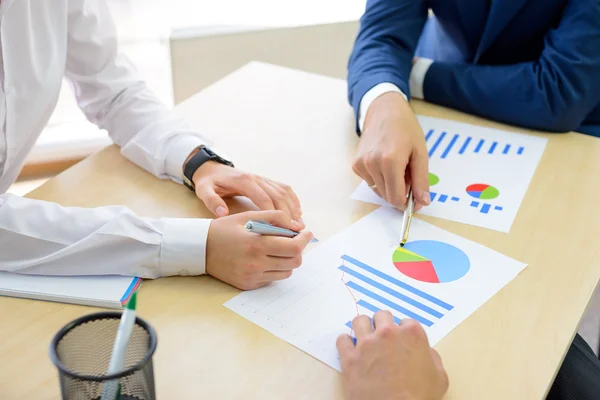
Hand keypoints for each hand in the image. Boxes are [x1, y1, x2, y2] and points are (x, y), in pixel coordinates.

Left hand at [192, 160, 302, 224]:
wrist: (211, 168)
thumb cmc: (209, 182)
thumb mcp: (204, 190)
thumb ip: (212, 201)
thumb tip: (222, 213)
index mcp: (244, 181)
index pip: (263, 198)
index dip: (274, 213)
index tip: (281, 227)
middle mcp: (257, 178)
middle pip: (278, 196)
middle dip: (288, 213)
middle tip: (295, 230)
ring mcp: (263, 179)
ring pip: (283, 192)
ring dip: (293, 208)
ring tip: (299, 225)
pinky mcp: (266, 181)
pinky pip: (284, 188)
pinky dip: (293, 199)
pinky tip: (298, 212)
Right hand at [206, 210, 312, 289]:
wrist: (200, 249)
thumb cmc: (225, 229)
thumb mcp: (248, 216)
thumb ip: (275, 218)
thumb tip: (298, 227)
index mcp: (257, 244)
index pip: (293, 247)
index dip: (304, 240)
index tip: (306, 233)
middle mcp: (255, 263)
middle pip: (294, 262)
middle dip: (298, 250)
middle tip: (294, 240)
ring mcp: (252, 276)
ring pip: (286, 272)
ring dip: (287, 260)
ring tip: (278, 249)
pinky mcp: (249, 285)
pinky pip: (272, 279)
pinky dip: (275, 268)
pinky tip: (265, 258)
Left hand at [337, 312, 447, 399]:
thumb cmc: (418, 397)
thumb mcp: (439, 377)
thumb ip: (432, 358)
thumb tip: (426, 353)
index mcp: (412, 334)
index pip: (406, 322)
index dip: (404, 332)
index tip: (402, 340)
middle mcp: (388, 333)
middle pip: (382, 316)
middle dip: (383, 325)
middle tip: (384, 338)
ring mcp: (366, 344)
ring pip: (360, 321)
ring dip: (363, 328)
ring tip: (366, 338)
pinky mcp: (350, 357)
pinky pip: (342, 340)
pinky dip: (346, 343)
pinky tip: (351, 350)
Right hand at [353, 92, 429, 209]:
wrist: (384, 111)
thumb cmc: (405, 129)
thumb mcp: (420, 153)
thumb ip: (421, 180)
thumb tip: (423, 202)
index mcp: (390, 161)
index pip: (396, 198)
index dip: (407, 202)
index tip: (415, 198)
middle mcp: (372, 164)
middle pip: (387, 196)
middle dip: (400, 191)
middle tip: (407, 174)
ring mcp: (361, 164)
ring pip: (378, 191)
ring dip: (389, 185)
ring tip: (396, 166)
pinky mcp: (356, 165)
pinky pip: (370, 182)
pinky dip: (380, 178)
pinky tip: (384, 163)